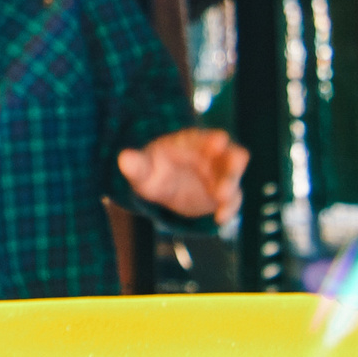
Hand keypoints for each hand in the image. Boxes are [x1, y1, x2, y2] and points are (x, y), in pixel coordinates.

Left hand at [118, 127, 248, 222]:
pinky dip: (229, 209)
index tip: (218, 141)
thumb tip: (123, 159)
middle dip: (232, 164)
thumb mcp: (143, 169)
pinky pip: (232, 202)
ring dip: (231, 186)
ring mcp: (220, 176)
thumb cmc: (153, 170)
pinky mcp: (223, 196)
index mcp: (194, 143)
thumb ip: (137, 165)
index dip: (214, 139)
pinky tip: (219, 219)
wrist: (162, 188)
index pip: (208, 137)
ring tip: (222, 197)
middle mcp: (213, 157)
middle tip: (224, 174)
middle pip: (232, 154)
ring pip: (234, 178)